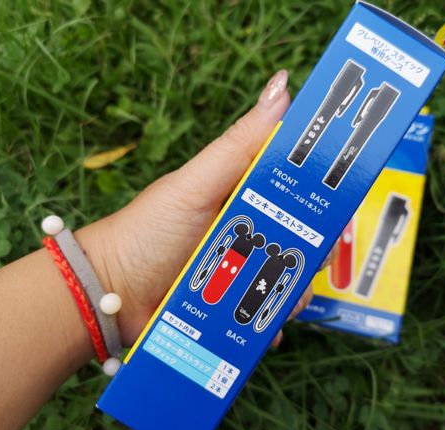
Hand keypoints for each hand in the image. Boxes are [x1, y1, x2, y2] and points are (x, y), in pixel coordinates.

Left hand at [78, 70, 312, 346]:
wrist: (109, 294)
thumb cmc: (147, 230)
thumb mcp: (195, 184)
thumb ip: (240, 143)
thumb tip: (282, 84)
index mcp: (245, 196)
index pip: (299, 192)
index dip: (323, 201)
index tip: (335, 213)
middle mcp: (249, 233)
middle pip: (302, 241)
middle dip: (309, 256)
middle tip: (302, 266)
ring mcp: (242, 273)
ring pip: (289, 282)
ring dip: (290, 295)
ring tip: (276, 304)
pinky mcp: (233, 308)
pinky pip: (266, 316)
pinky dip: (269, 325)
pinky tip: (263, 331)